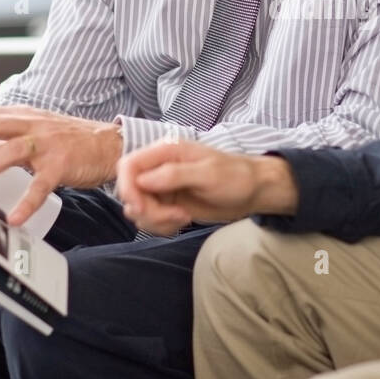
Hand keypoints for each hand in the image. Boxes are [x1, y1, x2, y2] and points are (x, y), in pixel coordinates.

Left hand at [0, 105, 121, 225]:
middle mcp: (31, 125)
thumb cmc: (65, 139)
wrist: (107, 144)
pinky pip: (41, 185)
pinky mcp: (62, 164)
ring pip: (14, 149)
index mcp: (19, 115)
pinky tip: (15, 217)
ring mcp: (47, 144)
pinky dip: (27, 202)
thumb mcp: (30, 132)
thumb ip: (0, 140)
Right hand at [115, 140, 298, 235]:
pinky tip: (183, 221)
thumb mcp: (208, 174)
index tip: (141, 207)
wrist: (253, 192)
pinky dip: (162, 227)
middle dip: (147, 210)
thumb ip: (174, 175)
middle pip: (130, 191)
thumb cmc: (236, 176)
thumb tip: (141, 180)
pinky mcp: (167, 205)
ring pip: (137, 209)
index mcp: (166, 152)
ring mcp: (162, 188)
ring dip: (155, 221)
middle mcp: (159, 168)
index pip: (128, 165)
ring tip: (183, 218)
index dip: (126, 187)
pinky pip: (150, 220)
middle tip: (175, 217)